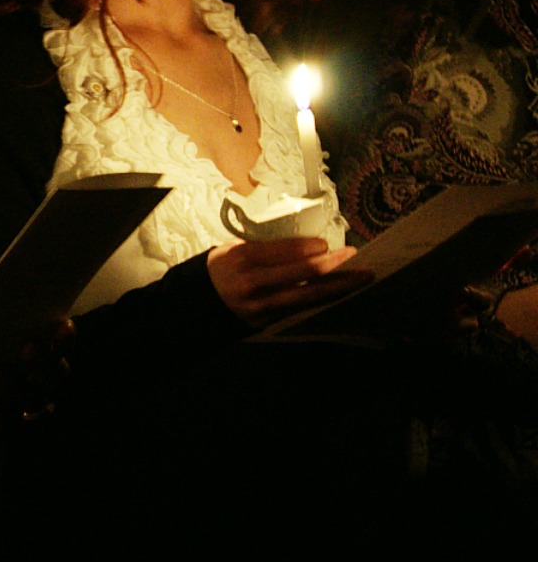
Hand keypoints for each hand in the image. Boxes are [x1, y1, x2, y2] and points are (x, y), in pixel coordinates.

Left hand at [0, 317, 78, 438]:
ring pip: (32, 402)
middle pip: (55, 379)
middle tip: (29, 346)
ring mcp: (18, 410)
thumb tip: (5, 297)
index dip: (66, 340)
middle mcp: (35, 387)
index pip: (60, 350)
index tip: (63, 325)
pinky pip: (4, 419)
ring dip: (17, 387)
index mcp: (36, 360)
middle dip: (47, 363)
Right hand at [206, 237, 371, 328]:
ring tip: (361, 276)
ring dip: (338, 284)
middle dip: (332, 262)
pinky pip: (302, 308)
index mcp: (242, 258)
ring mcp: (262, 304)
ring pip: (308, 294)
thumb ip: (262, 246)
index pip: (284, 250)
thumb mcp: (231, 249)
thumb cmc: (219, 269)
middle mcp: (253, 282)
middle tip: (352, 253)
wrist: (199, 303)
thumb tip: (300, 240)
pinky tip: (341, 293)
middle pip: (302, 272)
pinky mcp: (268, 320)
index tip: (325, 243)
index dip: (310, 247)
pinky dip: (324, 299)